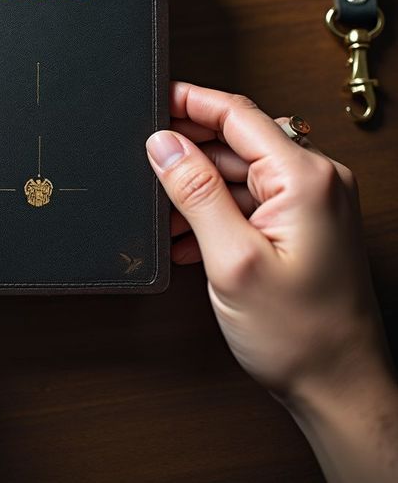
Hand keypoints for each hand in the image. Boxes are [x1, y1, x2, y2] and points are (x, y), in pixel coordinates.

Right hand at [146, 82, 397, 480]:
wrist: (338, 386)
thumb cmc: (300, 334)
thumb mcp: (232, 259)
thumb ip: (196, 192)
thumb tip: (164, 144)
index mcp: (305, 178)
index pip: (238, 115)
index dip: (191, 102)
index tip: (157, 99)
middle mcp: (315, 181)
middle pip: (237, 142)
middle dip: (188, 152)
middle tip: (147, 163)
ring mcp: (311, 203)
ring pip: (239, 173)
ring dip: (198, 189)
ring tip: (165, 215)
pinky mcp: (302, 224)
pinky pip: (250, 200)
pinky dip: (216, 211)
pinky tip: (188, 236)